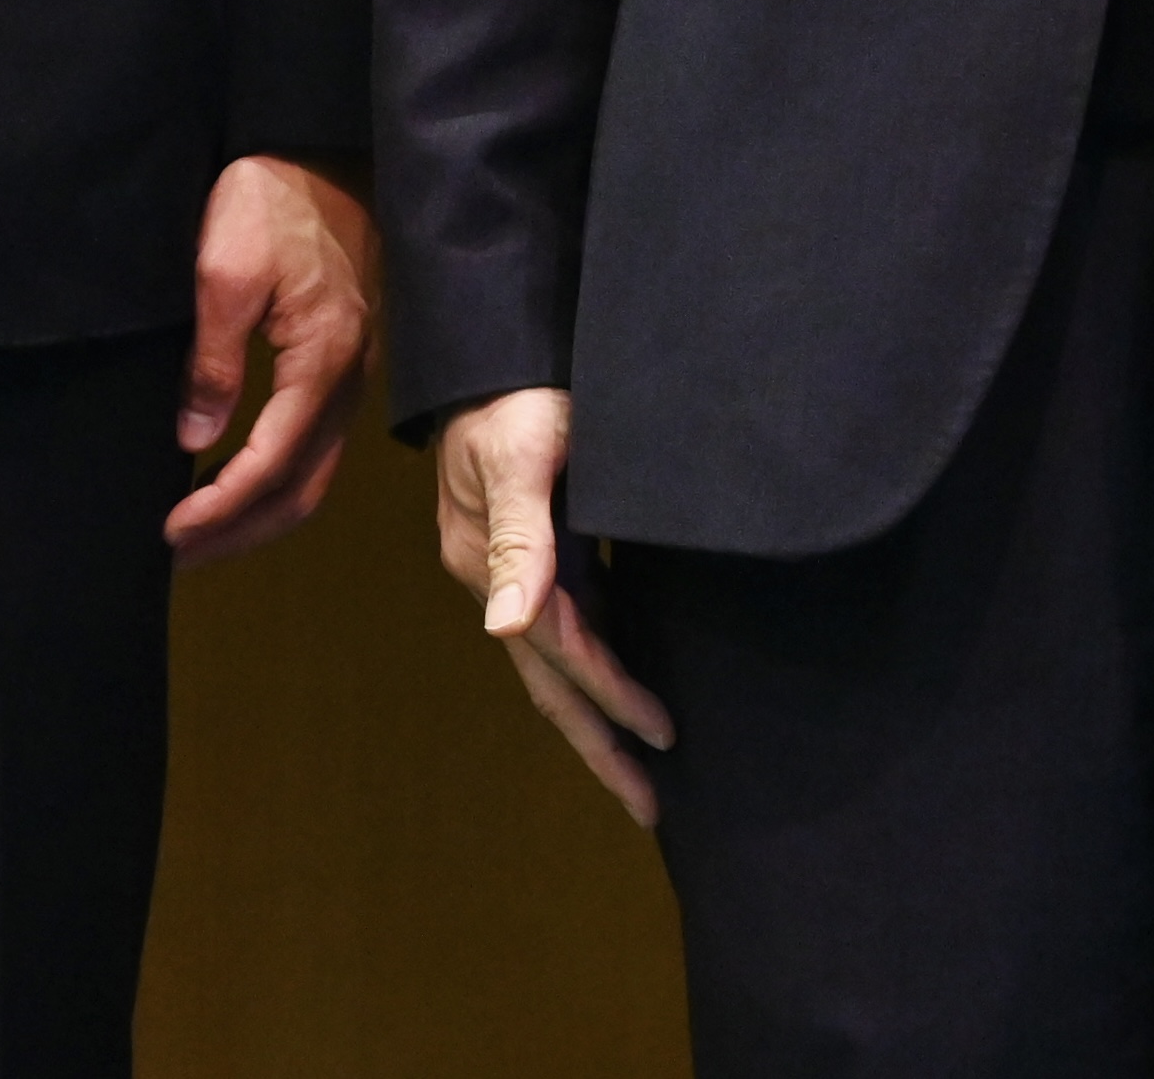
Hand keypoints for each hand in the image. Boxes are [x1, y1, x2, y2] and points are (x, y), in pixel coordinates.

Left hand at [168, 155, 376, 561]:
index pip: (274, 460)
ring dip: (257, 516)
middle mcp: (348, 380)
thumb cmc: (270, 202)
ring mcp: (349, 375)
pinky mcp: (338, 365)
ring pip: (312, 475)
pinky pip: (311, 447)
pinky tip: (230, 486)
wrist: (316, 154)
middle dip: (241, 531)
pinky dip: (273, 483)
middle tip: (179, 555)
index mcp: (323, 359)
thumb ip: (213, 358)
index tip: (173, 530)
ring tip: (199, 537)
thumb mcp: (226, 270)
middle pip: (303, 488)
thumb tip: (195, 438)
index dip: (223, 504)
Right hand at [430, 386, 671, 824]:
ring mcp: (516, 564)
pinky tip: (631, 681)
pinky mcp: (542, 544)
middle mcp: (497, 577)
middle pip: (552, 681)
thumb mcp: (518, 456)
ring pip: (562, 661)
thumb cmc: (513, 392)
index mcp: (488, 564)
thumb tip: (507, 629)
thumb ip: (520, 540)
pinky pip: (574, 623)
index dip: (612, 695)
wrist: (496, 345)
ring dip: (600, 715)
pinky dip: (602, 664)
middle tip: (650, 809)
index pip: (562, 650)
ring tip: (647, 766)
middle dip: (600, 746)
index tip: (665, 736)